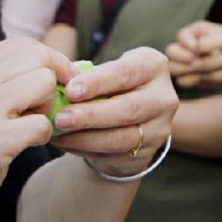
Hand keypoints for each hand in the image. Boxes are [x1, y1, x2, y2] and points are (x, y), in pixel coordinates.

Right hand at [0, 39, 74, 218]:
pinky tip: (25, 144)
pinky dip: (43, 135)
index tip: (59, 83)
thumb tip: (57, 63)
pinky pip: (43, 123)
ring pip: (45, 83)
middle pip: (40, 58)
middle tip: (41, 108)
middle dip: (53, 82)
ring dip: (48, 107)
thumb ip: (1, 75)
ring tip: (29, 125)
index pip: (25, 44)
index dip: (52, 63)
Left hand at [49, 46, 178, 169]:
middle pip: (128, 109)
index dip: (97, 83)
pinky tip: (65, 143)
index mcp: (153, 66)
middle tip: (60, 118)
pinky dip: (84, 150)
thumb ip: (86, 73)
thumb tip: (58, 83)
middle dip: (91, 115)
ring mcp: (159, 128)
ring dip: (85, 138)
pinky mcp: (147, 153)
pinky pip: (114, 155)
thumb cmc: (112, 84)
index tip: (70, 91)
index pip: (126, 73)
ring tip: (58, 133)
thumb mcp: (106, 70)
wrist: (129, 116)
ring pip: (122, 138)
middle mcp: (164, 98)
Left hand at [168, 21, 221, 94]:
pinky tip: (200, 83)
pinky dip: (209, 83)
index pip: (206, 43)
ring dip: (194, 77)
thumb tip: (212, 40)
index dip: (193, 46)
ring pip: (211, 77)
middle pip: (204, 63)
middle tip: (177, 66)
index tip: (188, 47)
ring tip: (182, 78)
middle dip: (188, 65)